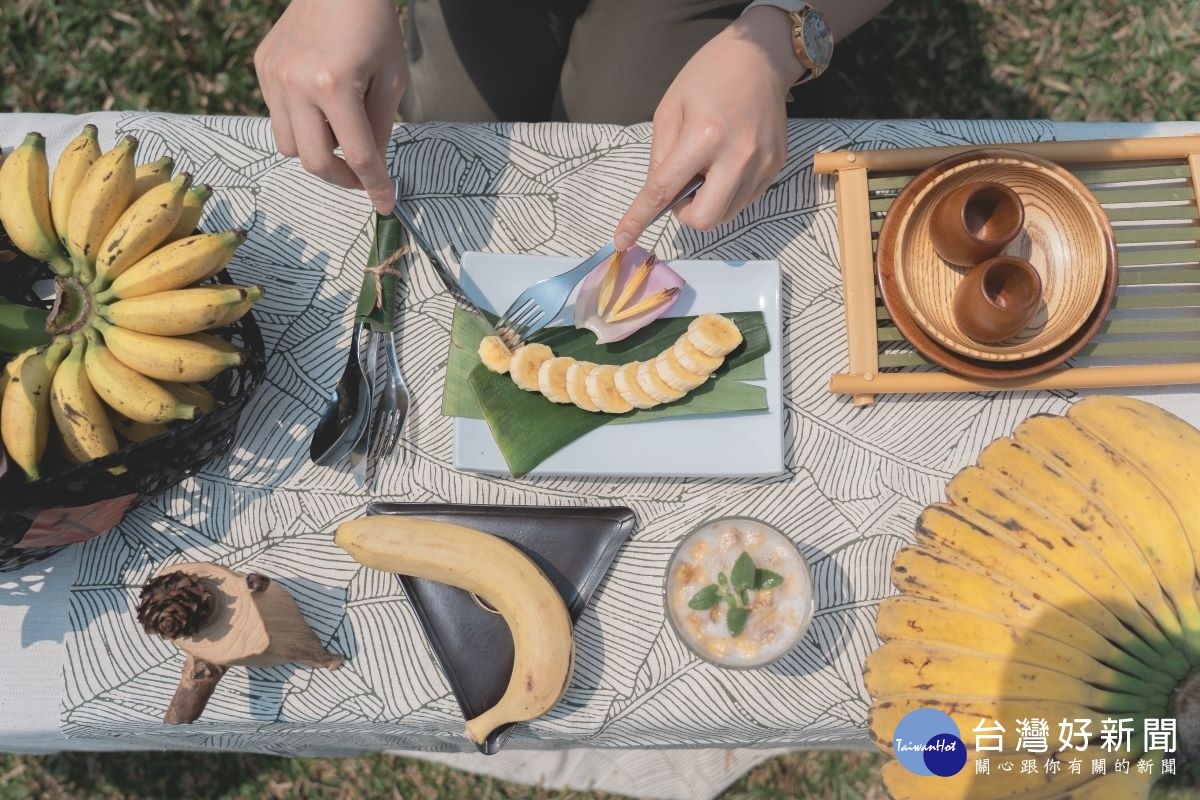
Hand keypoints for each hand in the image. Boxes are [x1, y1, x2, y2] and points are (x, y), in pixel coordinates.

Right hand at [254, 0, 405, 211]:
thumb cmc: (374, 25)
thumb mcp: (392, 79)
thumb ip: (380, 128)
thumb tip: (372, 169)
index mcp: (335, 86)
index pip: (358, 155)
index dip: (375, 185)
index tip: (384, 203)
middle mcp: (296, 84)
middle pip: (314, 161)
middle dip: (342, 179)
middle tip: (361, 177)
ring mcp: (273, 76)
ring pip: (289, 145)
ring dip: (317, 151)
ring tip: (340, 133)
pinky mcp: (262, 67)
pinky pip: (278, 116)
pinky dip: (301, 123)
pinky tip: (320, 104)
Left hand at [614, 8, 801, 249]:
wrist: (762, 57)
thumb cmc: (709, 75)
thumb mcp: (670, 108)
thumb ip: (660, 156)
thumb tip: (657, 196)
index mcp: (704, 136)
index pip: (664, 190)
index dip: (640, 218)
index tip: (623, 239)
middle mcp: (737, 156)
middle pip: (704, 219)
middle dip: (685, 214)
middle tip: (681, 189)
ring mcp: (761, 165)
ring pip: (725, 215)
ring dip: (707, 204)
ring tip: (707, 169)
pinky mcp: (775, 168)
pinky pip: (743, 201)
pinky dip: (726, 194)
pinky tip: (726, 164)